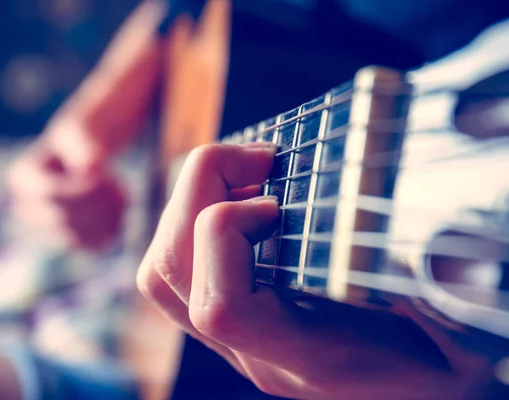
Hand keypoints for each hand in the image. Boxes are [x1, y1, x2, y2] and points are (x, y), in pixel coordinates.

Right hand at [7, 117, 125, 250]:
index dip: (81, 188)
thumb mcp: (81, 134)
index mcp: (22, 178)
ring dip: (108, 217)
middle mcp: (27, 208)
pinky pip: (94, 246)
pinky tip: (121, 209)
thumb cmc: (81, 141)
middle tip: (122, 188)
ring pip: (79, 236)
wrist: (84, 157)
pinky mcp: (70, 242)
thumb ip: (84, 146)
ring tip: (123, 195)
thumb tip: (91, 168)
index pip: (49, 193)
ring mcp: (47, 230)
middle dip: (98, 203)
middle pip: (64, 218)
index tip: (105, 176)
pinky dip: (113, 229)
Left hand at [136, 143, 499, 398]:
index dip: (229, 233)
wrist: (418, 388)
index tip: (280, 200)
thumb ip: (443, 289)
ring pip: (161, 270)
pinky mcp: (232, 319)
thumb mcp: (461, 331)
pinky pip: (178, 269)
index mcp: (308, 353)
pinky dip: (192, 220)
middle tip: (262, 161)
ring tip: (249, 175)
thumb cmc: (442, 360)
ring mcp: (236, 336)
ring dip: (188, 203)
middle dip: (199, 193)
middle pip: (170, 271)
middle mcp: (255, 349)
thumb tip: (429, 241)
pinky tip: (247, 200)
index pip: (222, 306)